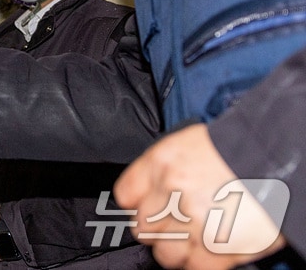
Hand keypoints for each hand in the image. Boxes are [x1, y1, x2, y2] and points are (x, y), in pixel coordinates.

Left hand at [114, 124, 286, 268]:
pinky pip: (194, 268)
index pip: (126, 195)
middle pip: (143, 227)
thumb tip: (148, 194)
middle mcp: (172, 191)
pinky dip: (200, 264)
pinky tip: (211, 251)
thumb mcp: (190, 146)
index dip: (138, 206)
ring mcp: (194, 222)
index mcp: (162, 163)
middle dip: (158, 230)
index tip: (148, 210)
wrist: (277, 160)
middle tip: (177, 227)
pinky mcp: (218, 248)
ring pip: (164, 253)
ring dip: (177, 251)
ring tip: (195, 241)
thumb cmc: (237, 151)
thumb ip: (164, 170)